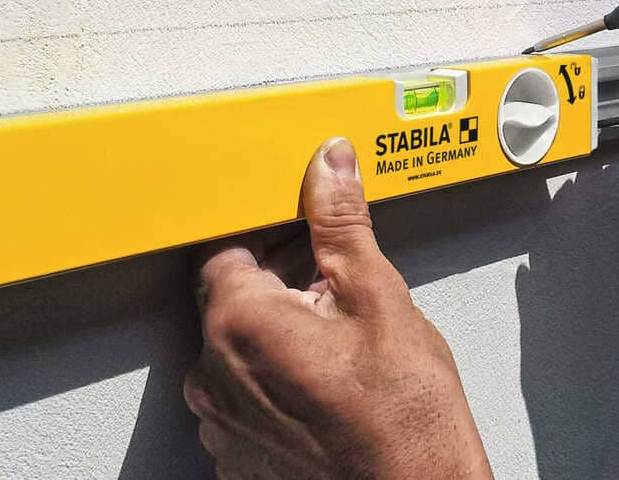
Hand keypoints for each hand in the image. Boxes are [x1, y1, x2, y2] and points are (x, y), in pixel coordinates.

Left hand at [183, 138, 491, 479]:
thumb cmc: (405, 416)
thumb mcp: (380, 297)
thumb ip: (342, 223)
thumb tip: (330, 167)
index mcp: (240, 322)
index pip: (227, 245)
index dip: (270, 233)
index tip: (304, 235)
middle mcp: (214, 374)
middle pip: (232, 298)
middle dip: (281, 283)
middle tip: (338, 290)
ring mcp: (222, 421)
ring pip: (239, 349)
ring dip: (277, 334)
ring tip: (339, 344)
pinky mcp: (237, 455)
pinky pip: (244, 397)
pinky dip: (275, 382)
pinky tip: (326, 383)